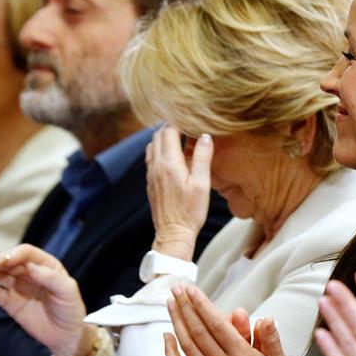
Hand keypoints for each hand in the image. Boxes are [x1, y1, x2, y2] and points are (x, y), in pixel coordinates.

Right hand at [0, 244, 94, 355]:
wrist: (66, 336)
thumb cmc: (70, 309)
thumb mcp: (68, 291)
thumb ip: (51, 277)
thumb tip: (30, 266)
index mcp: (45, 265)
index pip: (27, 253)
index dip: (16, 253)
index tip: (8, 260)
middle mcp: (30, 273)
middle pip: (10, 261)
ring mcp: (18, 287)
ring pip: (0, 275)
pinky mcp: (11, 303)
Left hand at [146, 126, 212, 259]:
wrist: (173, 234)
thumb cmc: (190, 211)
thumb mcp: (202, 184)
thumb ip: (202, 157)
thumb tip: (204, 136)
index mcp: (169, 163)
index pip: (169, 130)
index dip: (179, 121)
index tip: (192, 121)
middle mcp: (156, 166)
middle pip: (158, 135)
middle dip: (172, 127)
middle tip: (189, 127)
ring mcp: (151, 174)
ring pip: (152, 145)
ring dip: (164, 138)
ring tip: (182, 139)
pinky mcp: (150, 182)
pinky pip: (152, 158)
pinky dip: (160, 150)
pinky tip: (174, 156)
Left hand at [163, 285, 291, 355]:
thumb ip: (271, 339)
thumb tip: (266, 318)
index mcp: (240, 354)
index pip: (216, 322)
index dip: (201, 304)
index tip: (191, 290)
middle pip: (197, 329)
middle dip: (185, 306)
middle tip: (176, 289)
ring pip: (187, 344)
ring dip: (176, 321)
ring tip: (170, 304)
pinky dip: (170, 353)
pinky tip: (166, 338)